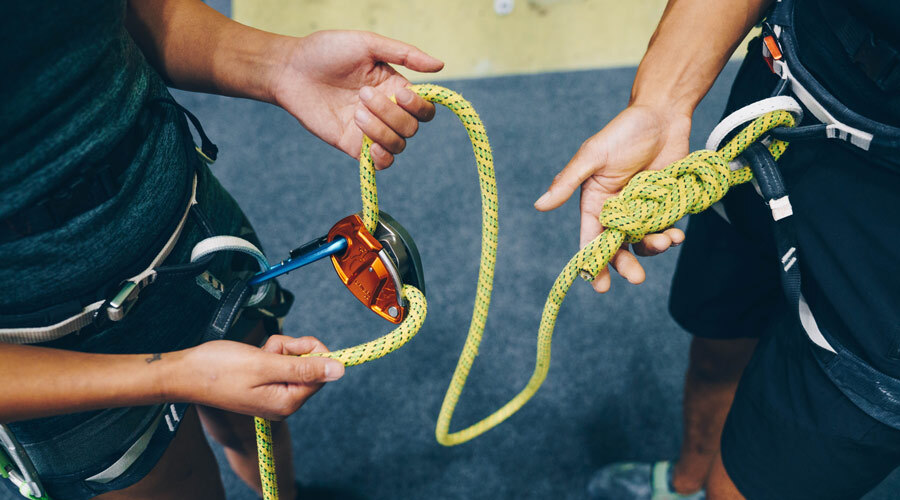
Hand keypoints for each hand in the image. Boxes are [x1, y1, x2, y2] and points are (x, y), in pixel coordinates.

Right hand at [171, 336, 343, 419]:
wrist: (185, 372)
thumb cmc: (220, 369)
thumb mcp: (265, 364)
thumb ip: (303, 366)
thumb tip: (340, 369)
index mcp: (287, 402)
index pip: (321, 374)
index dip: (313, 353)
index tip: (294, 344)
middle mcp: (283, 402)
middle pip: (309, 366)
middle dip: (292, 349)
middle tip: (269, 348)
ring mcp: (273, 393)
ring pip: (294, 360)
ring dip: (278, 349)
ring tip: (257, 352)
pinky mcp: (264, 383)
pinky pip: (279, 362)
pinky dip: (270, 352)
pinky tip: (253, 354)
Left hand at [270, 30, 443, 168]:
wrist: (290, 70)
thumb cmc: (326, 51)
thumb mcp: (368, 44)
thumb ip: (405, 53)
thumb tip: (441, 65)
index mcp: (394, 87)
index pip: (425, 108)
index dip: (418, 104)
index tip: (397, 92)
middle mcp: (387, 111)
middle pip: (412, 127)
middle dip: (390, 113)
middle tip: (362, 95)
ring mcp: (371, 130)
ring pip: (398, 145)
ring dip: (381, 130)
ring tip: (355, 113)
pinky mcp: (354, 146)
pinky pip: (382, 163)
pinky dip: (382, 158)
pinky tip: (368, 145)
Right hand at [534, 104, 689, 292]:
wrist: (663, 115)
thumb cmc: (623, 132)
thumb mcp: (592, 155)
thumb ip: (568, 181)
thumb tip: (539, 205)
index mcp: (595, 203)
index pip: (590, 240)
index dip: (593, 263)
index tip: (599, 285)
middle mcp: (616, 212)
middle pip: (618, 249)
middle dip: (626, 265)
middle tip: (637, 278)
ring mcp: (642, 211)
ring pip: (643, 243)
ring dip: (652, 249)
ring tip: (665, 241)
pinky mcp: (665, 206)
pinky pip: (665, 229)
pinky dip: (671, 236)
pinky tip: (677, 234)